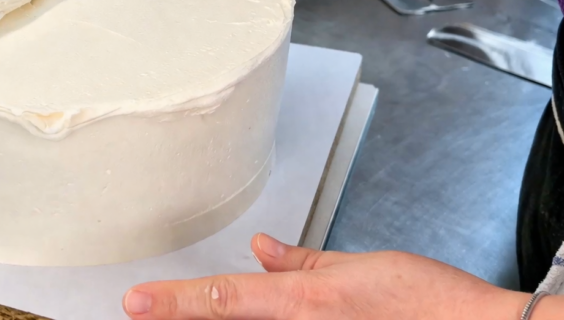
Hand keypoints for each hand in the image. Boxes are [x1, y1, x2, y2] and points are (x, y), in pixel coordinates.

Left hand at [122, 233, 527, 318]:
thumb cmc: (429, 303)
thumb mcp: (361, 269)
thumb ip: (304, 264)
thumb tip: (264, 251)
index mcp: (303, 305)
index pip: (222, 299)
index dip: (172, 302)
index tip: (134, 302)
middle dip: (185, 318)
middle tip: (150, 311)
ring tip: (187, 313)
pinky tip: (267, 315)